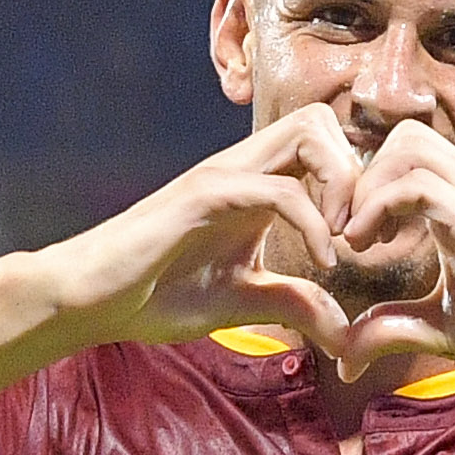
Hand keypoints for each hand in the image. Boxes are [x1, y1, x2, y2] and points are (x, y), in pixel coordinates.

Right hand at [20, 107, 363, 351]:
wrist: (92, 298)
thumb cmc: (157, 294)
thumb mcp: (245, 302)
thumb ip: (296, 305)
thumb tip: (347, 335)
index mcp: (257, 185)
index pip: (325, 145)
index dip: (357, 186)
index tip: (362, 244)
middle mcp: (244, 168)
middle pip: (323, 119)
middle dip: (358, 173)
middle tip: (358, 235)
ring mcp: (225, 176)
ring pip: (309, 132)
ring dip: (343, 185)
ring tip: (342, 244)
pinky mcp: (206, 195)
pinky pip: (281, 189)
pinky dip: (315, 222)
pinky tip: (321, 263)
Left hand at [319, 119, 454, 389]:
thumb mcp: (440, 330)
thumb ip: (391, 330)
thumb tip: (344, 356)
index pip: (405, 158)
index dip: (365, 188)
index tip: (348, 239)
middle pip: (404, 136)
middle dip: (361, 177)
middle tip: (346, 233)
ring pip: (409, 145)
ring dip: (367, 188)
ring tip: (354, 240)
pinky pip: (418, 184)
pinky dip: (378, 207)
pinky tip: (367, 248)